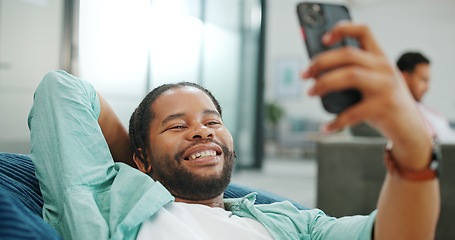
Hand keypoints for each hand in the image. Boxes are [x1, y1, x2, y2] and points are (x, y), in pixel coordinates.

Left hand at [302, 22, 430, 169]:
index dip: (342, 30)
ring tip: (311, 92)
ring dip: (324, 83)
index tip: (323, 40)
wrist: (411, 129)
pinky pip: (353, 113)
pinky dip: (336, 121)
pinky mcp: (384, 107)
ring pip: (350, 75)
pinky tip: (326, 127)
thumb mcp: (373, 82)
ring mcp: (386, 86)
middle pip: (348, 54)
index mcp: (380, 58)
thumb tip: (316, 74)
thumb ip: (354, 74)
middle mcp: (384, 68)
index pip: (363, 32)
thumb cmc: (384, 104)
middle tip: (305, 74)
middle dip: (321, 62)